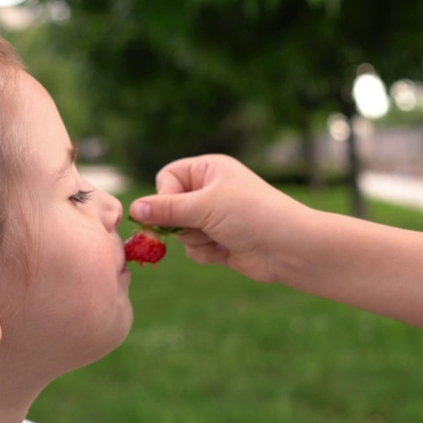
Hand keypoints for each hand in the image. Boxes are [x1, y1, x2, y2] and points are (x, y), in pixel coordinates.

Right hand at [129, 155, 312, 282]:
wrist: (288, 247)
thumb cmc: (250, 215)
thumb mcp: (205, 206)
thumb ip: (167, 209)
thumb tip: (134, 209)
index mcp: (209, 169)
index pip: (167, 177)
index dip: (165, 195)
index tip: (172, 210)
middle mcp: (210, 191)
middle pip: (170, 207)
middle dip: (180, 223)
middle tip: (196, 227)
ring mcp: (214, 218)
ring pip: (180, 232)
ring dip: (195, 239)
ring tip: (220, 237)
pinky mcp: (219, 242)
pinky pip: (193, 249)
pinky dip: (205, 253)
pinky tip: (226, 251)